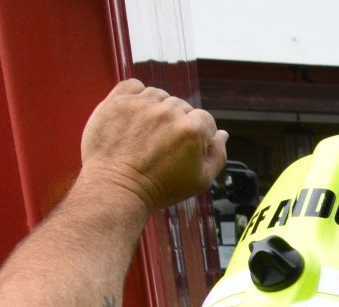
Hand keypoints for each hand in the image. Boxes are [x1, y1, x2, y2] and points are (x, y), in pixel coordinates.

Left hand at [79, 80, 227, 213]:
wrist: (116, 189)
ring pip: (159, 95)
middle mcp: (168, 111)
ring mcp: (141, 104)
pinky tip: (136, 113)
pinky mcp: (118, 101)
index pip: (206, 119)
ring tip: (148, 131)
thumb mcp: (200, 181)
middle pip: (182, 107)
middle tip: (164, 145)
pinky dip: (137, 95)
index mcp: (192, 129)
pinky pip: (133, 85)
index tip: (186, 149)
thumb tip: (222, 135)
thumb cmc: (160, 188)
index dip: (200, 136)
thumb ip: (218, 155)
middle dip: (178, 123)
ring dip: (158, 109)